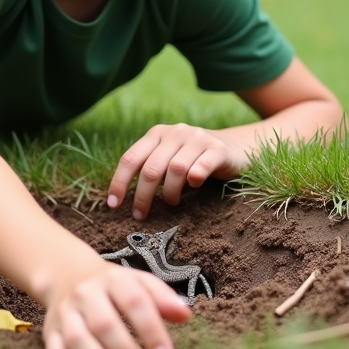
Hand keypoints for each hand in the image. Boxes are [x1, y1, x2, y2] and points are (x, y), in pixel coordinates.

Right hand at [41, 258, 190, 348]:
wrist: (67, 274)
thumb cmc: (112, 286)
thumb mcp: (138, 281)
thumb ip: (163, 297)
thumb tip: (186, 315)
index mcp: (112, 278)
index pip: (134, 301)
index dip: (151, 330)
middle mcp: (85, 293)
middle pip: (104, 323)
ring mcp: (65, 313)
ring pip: (79, 340)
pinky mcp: (50, 332)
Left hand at [106, 123, 241, 219]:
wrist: (235, 147)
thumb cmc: (194, 159)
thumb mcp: (169, 157)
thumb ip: (150, 168)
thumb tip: (122, 198)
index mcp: (157, 133)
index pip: (131, 158)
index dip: (119, 182)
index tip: (113, 205)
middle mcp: (176, 132)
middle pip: (151, 168)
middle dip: (142, 196)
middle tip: (140, 216)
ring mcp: (198, 138)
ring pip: (175, 169)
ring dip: (169, 192)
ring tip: (172, 202)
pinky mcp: (218, 149)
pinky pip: (201, 166)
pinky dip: (194, 179)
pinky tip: (194, 186)